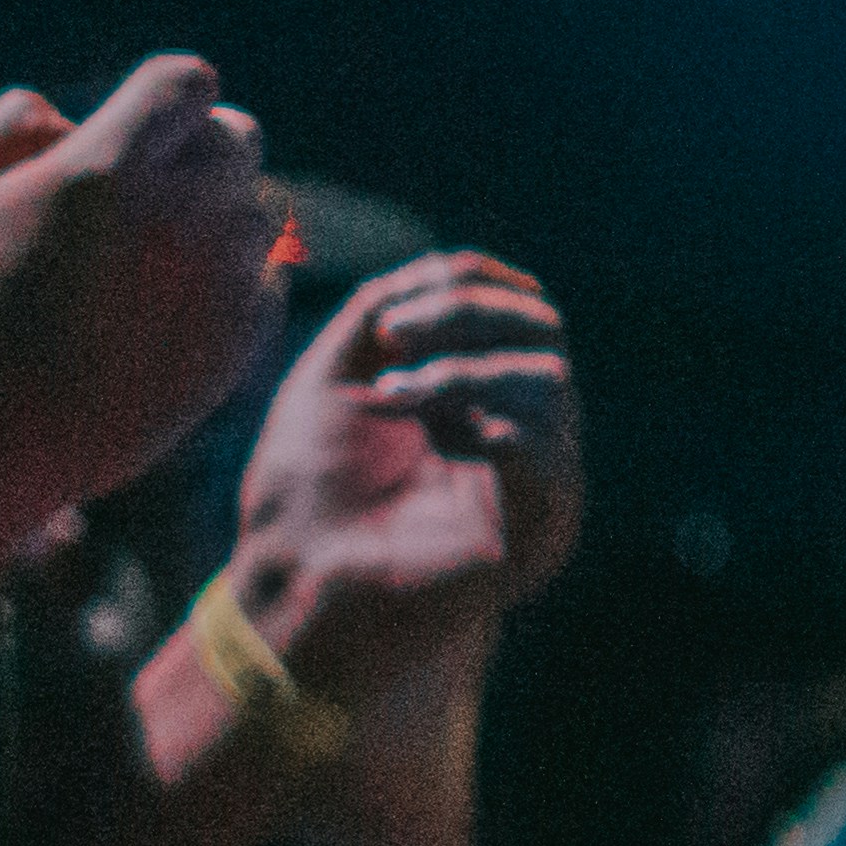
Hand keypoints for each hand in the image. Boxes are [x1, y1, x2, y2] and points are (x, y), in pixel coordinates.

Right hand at [0, 59, 280, 529]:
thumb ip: (11, 127)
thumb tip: (69, 114)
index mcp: (108, 167)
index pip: (186, 80)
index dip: (165, 92)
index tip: (141, 116)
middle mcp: (182, 215)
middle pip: (238, 136)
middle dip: (197, 145)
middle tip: (147, 181)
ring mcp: (221, 280)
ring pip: (260, 208)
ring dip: (217, 213)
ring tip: (149, 250)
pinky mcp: (240, 341)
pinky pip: (267, 279)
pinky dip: (232, 278)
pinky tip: (170, 302)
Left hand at [222, 253, 579, 695]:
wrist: (293, 577)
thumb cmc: (303, 486)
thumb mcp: (334, 373)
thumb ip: (387, 308)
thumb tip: (454, 268)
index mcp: (470, 387)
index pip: (513, 307)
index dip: (469, 286)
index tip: (390, 309)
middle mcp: (511, 421)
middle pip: (540, 329)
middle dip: (467, 314)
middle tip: (392, 334)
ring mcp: (530, 473)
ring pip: (549, 378)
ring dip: (468, 369)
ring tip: (398, 395)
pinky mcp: (539, 524)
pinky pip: (552, 451)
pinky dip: (501, 422)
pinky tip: (446, 434)